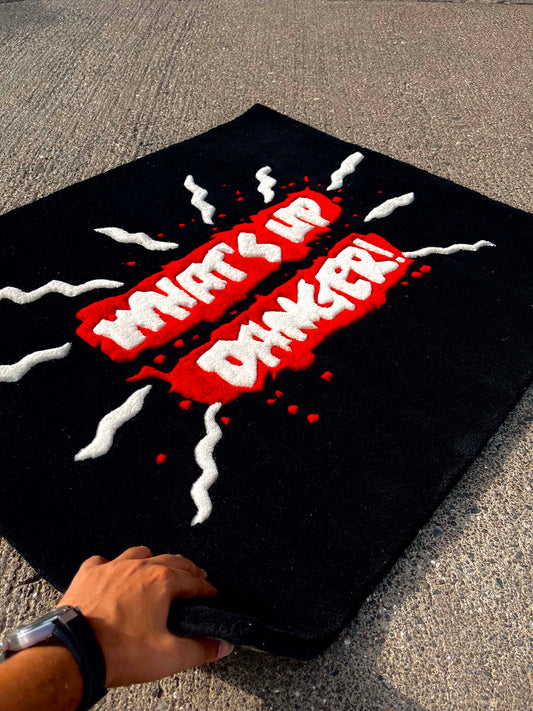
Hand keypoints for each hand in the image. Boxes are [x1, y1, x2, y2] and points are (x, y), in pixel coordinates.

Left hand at [57, 546, 232, 686]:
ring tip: (157, 570)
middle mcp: (138, 567)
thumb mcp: (169, 656)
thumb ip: (200, 649)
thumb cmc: (119, 652)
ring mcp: (111, 567)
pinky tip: (114, 574)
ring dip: (152, 561)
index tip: (210, 593)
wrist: (74, 652)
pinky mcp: (88, 574)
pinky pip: (103, 561)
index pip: (193, 580)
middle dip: (186, 569)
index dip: (206, 588)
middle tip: (194, 578)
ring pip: (139, 554)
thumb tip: (222, 645)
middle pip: (171, 560)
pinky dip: (112, 566)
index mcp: (161, 582)